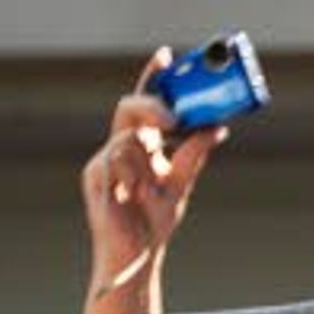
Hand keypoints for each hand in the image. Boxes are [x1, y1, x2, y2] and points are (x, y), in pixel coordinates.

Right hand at [81, 54, 223, 301]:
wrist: (136, 257)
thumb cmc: (153, 221)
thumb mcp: (181, 182)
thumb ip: (194, 153)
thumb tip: (217, 126)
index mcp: (138, 144)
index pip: (144, 103)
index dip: (152, 78)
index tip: (167, 56)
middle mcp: (118, 147)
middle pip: (130, 109)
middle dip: (152, 107)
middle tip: (174, 118)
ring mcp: (104, 162)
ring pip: (128, 137)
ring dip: (146, 160)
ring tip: (149, 188)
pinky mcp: (95, 178)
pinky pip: (116, 161)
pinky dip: (133, 175)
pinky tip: (135, 194)